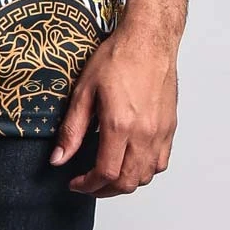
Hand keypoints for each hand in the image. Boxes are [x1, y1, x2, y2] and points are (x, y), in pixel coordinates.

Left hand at [48, 23, 178, 196]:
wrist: (149, 39)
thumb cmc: (118, 56)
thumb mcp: (84, 89)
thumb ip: (72, 128)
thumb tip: (59, 158)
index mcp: (120, 125)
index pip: (105, 173)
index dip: (87, 185)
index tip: (75, 182)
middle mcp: (144, 134)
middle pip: (127, 182)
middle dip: (104, 190)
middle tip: (88, 183)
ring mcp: (160, 132)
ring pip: (146, 176)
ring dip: (125, 182)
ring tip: (107, 173)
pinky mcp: (170, 127)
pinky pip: (160, 162)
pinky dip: (145, 170)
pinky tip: (131, 160)